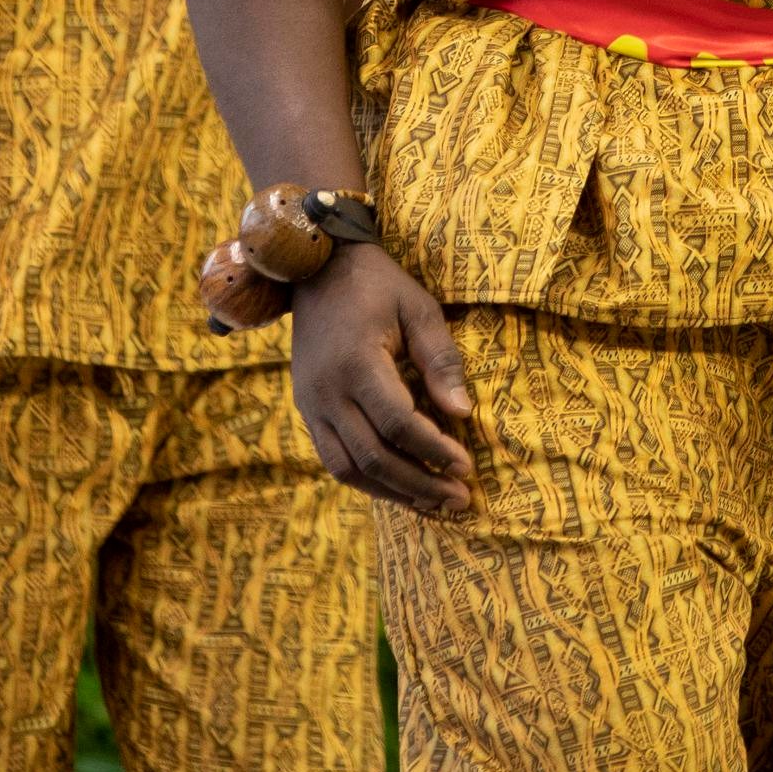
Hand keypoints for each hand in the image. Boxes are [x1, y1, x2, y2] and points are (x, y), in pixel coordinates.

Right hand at [287, 243, 475, 517]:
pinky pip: (333, 459)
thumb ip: (440, 360)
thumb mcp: (419, 308)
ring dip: (392, 492)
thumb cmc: (377, 284)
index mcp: (357, 363)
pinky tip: (399, 485)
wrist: (316, 268)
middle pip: (374, 457)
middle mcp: (327, 391)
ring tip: (432, 503)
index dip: (434, 451)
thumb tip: (462, 414)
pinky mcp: (306, 408)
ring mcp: (311, 404)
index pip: (399, 424)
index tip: (466, 467)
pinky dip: (366, 478)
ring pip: (348, 469)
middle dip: (420, 484)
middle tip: (459, 500)